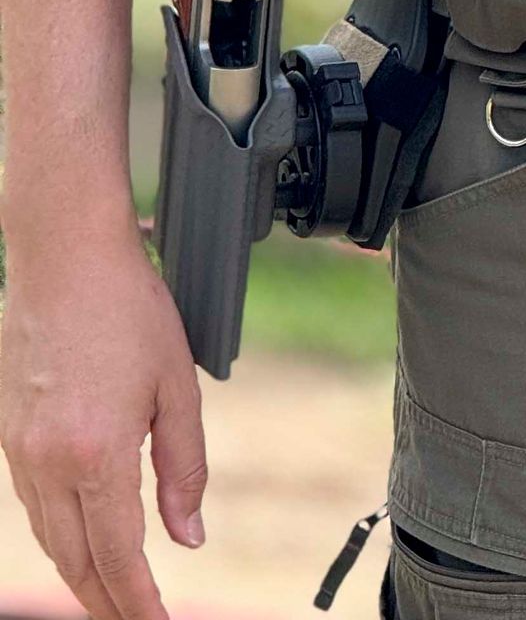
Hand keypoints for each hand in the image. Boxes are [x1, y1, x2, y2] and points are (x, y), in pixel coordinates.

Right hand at [0, 224, 207, 619]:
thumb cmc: (128, 310)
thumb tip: (188, 537)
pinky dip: (58, 535)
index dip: (140, 603)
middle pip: (77, 562)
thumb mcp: (176, 385)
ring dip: (81, 575)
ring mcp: (20, 452)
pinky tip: (79, 538)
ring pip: (50, 540)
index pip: (120, 557)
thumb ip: (185, 467)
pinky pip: (32, 507)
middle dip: (108, 603)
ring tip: (112, 595)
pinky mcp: (8, 435)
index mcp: (97, 456)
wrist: (64, 259)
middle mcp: (49, 465)